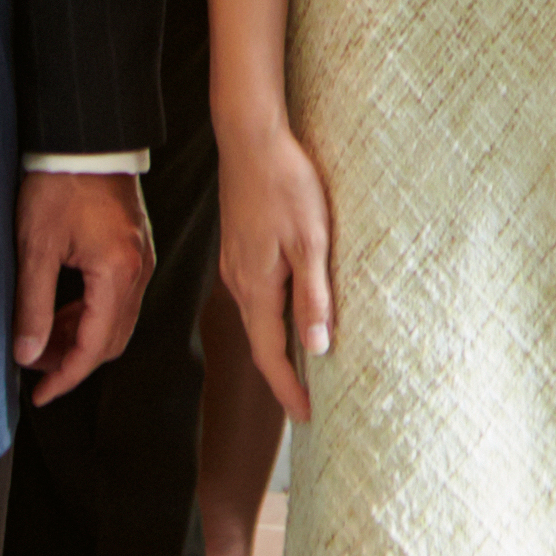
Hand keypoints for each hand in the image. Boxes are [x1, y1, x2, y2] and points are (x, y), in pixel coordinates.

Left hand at [13, 169, 152, 406]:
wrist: (86, 142)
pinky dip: (91, 315)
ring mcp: (141, 261)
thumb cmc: (60, 186)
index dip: (66, 376)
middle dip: (73, 360)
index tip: (40, 395)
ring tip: (42, 339)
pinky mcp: (135, 251)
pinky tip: (62, 311)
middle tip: (34, 367)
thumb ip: (33, 305)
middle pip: (112, 340)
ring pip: (116, 322)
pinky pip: (118, 299)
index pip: (95, 346)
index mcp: (117, 273)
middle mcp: (138, 272)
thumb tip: (27, 353)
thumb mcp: (36, 247)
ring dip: (81, 338)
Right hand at [218, 111, 337, 422]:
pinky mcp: (241, 247)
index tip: (306, 417)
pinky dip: (273, 317)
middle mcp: (240, 281)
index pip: (271, 355)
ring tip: (303, 367)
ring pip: (257, 319)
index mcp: (257, 286)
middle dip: (282, 376)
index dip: (288, 389)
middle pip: (261, 342)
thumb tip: (318, 349)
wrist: (250, 138)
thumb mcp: (311, 239)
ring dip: (277, 347)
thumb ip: (313, 295)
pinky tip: (289, 313)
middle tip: (307, 403)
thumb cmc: (285, 183)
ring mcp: (236, 264)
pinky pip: (256, 295)